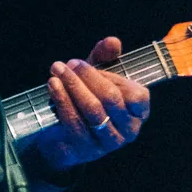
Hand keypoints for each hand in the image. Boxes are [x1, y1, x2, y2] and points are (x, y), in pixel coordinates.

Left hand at [37, 36, 149, 171]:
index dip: (114, 77)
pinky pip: (74, 122)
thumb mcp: (97, 77)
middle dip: (88, 76)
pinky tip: (53, 85)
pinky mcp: (87, 149)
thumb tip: (113, 41)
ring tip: (57, 70)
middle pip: (110, 98)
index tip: (91, 64)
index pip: (138, 96)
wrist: (65, 138)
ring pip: (92, 110)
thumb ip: (106, 58)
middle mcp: (129, 130)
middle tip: (69, 63)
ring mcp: (109, 142)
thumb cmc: (88, 100)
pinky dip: (62, 100)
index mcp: (138, 112)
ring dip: (72, 86)